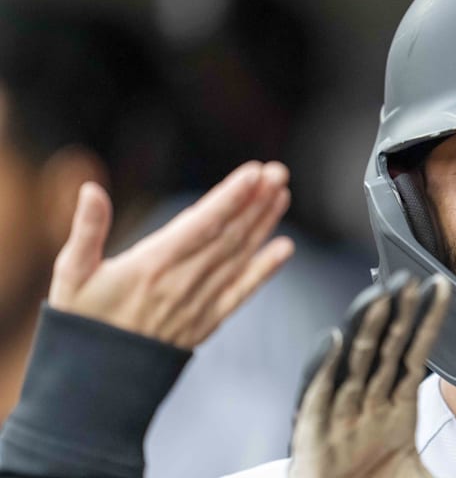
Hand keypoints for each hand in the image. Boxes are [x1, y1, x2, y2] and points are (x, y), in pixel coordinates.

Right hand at [48, 160, 293, 348]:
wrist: (94, 382)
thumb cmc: (81, 321)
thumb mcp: (72, 272)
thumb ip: (86, 229)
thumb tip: (91, 189)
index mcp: (152, 265)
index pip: (202, 224)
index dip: (230, 197)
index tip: (254, 173)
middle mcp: (182, 282)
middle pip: (228, 236)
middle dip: (255, 202)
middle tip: (278, 173)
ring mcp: (199, 303)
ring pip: (239, 257)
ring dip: (263, 225)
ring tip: (281, 195)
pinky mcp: (206, 321)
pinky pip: (241, 292)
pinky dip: (264, 270)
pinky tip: (284, 249)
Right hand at [290, 273, 455, 477]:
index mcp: (392, 422)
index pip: (410, 360)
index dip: (424, 324)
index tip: (439, 287)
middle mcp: (362, 419)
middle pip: (379, 355)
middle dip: (392, 315)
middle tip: (408, 277)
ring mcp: (335, 433)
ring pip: (349, 370)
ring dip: (361, 331)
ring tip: (378, 295)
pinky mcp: (312, 451)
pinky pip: (313, 407)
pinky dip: (322, 373)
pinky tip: (334, 341)